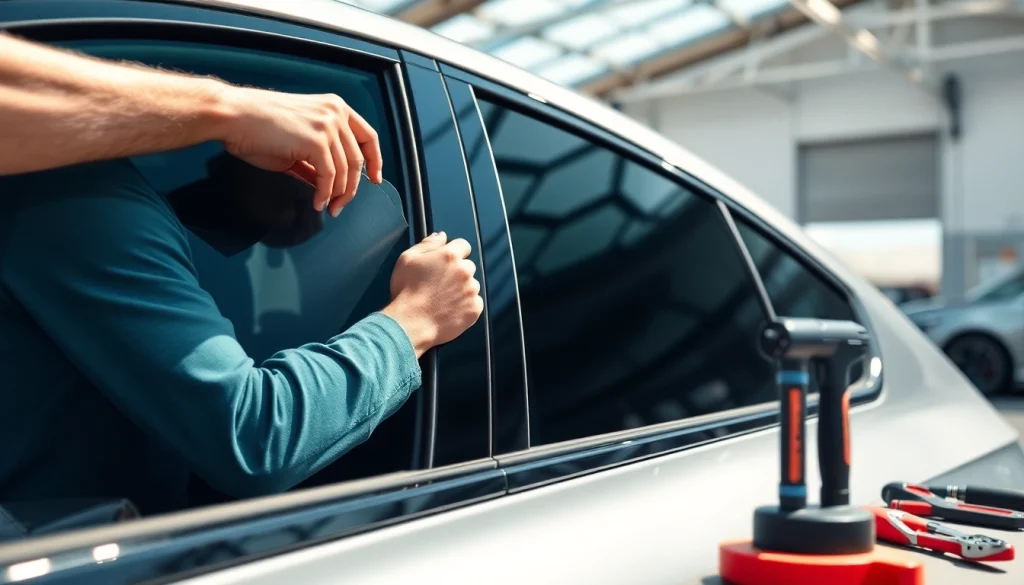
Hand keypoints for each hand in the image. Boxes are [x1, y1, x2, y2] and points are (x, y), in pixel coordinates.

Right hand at [212, 84, 382, 216]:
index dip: (375, 160)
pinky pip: (329, 177)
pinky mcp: (316, 141)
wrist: (233, 116)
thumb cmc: (257, 127)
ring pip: (345, 171)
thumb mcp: (297, 143)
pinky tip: (317, 202)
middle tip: (340, 206)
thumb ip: (317, 160)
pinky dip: (325, 194)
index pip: (368, 136)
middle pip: (358, 159)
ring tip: (327, 208)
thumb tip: (328, 184)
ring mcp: (327, 125)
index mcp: (335, 107)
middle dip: (352, 188)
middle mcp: (335, 113)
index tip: (377, 179)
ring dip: (338, 195)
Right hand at [382, 232, 483, 356]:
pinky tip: (449, 309)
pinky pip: (474, 303)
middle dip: (457, 272)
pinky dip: (465, 306)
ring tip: (442, 299)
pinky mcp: (475, 309)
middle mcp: (465, 271)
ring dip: (461, 289)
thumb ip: (428, 244)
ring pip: (471, 285)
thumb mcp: (407, 259)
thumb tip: (441, 235)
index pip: (463, 246)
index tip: (443, 264)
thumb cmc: (406, 291)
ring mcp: (472, 291)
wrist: (410, 323)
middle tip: (439, 284)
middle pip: (467, 266)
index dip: (453, 254)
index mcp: (450, 255)